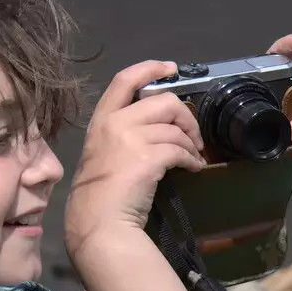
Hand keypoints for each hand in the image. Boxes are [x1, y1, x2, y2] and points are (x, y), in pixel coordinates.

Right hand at [64, 59, 206, 251]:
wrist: (98, 221)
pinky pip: (180, 150)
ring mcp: (131, 139)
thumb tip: (158, 128)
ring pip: (175, 128)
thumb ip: (122, 133)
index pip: (125, 79)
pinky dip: (192, 159)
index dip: (150, 68)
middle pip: (163, 101)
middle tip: (193, 136)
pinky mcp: (148, 158)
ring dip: (191, 144)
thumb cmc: (98, 194)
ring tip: (193, 158)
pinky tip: (194, 168)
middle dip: (186, 116)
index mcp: (101, 119)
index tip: (171, 68)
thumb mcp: (102, 152)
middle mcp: (115, 123)